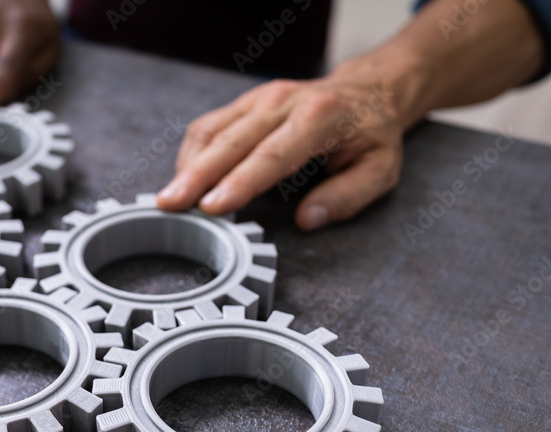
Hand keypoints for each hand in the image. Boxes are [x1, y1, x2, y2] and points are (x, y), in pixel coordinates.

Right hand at [157, 71, 404, 230]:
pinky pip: (208, 127)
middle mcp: (283, 101)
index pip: (271, 155)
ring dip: (187, 166)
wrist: (368, 92)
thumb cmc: (371, 135)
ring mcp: (260, 98)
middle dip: (196, 175)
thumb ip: (346, 197)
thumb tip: (308, 221)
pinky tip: (185, 181)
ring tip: (170, 200)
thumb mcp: (380, 170)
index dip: (239, 182)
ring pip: (211, 131)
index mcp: (319, 118)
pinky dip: (192, 155)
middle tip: (169, 205)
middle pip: (230, 141)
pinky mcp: (244, 103)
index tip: (212, 207)